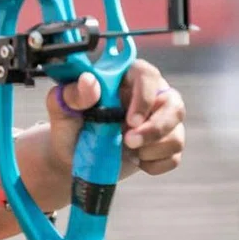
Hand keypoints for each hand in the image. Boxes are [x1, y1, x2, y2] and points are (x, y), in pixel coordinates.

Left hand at [46, 60, 185, 176]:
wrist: (72, 157)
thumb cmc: (69, 125)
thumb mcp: (62, 109)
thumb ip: (72, 94)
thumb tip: (88, 81)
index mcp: (126, 79)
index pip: (148, 75)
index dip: (144, 97)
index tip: (130, 120)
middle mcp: (150, 96)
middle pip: (174, 105)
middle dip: (155, 128)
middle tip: (128, 142)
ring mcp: (160, 121)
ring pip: (177, 133)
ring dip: (151, 148)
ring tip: (124, 151)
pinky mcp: (164, 145)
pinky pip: (173, 156)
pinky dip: (153, 164)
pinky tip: (134, 160)